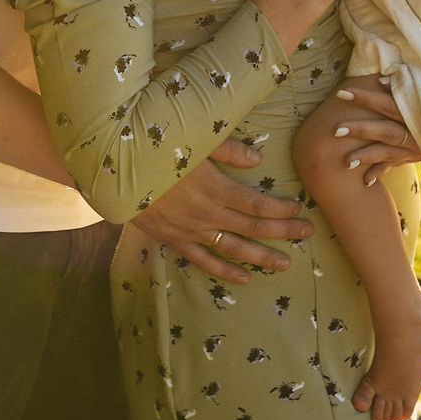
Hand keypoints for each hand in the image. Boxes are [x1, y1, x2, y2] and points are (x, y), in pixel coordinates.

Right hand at [132, 141, 311, 283]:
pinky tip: (245, 279)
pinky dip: (226, 272)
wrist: (112, 173)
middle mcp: (208, 214)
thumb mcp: (192, 140)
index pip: (257, 203)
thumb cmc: (155, 151)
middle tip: (307, 234)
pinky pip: (205, 261)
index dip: (280, 208)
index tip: (299, 209)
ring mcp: (192, 231)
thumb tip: (258, 160)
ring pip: (234, 249)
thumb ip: (227, 150)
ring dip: (262, 257)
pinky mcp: (175, 240)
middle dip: (283, 231)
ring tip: (286, 264)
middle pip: (253, 226)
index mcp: (215, 188)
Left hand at [323, 75, 420, 185]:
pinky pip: (392, 167)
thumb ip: (404, 87)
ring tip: (346, 162)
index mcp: (417, 113)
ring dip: (367, 157)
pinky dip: (379, 173)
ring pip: (387, 153)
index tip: (343, 92)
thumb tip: (381, 80)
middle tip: (336, 130)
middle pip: (385, 131)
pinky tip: (364, 181)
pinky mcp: (410, 158)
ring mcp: (413, 149)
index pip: (388, 104)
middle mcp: (416, 133)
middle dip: (361, 130)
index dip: (367, 98)